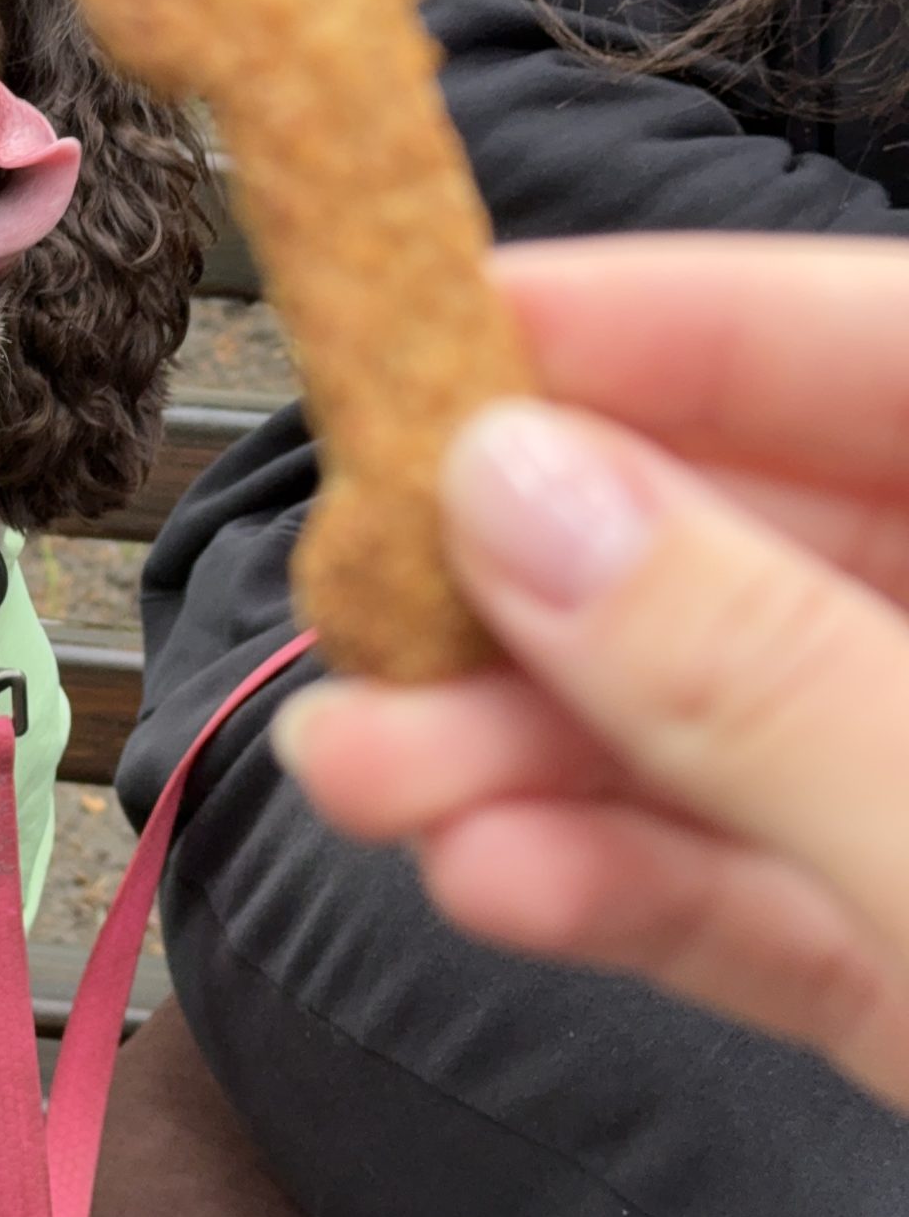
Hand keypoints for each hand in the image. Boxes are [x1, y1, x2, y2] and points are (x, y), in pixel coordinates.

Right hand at [271, 235, 908, 1109]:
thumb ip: (761, 674)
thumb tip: (524, 495)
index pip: (881, 350)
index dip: (669, 317)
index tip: (454, 321)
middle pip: (771, 548)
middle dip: (544, 581)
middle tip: (365, 584)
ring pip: (740, 736)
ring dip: (533, 754)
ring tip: (361, 768)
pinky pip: (764, 899)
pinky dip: (624, 888)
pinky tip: (493, 878)